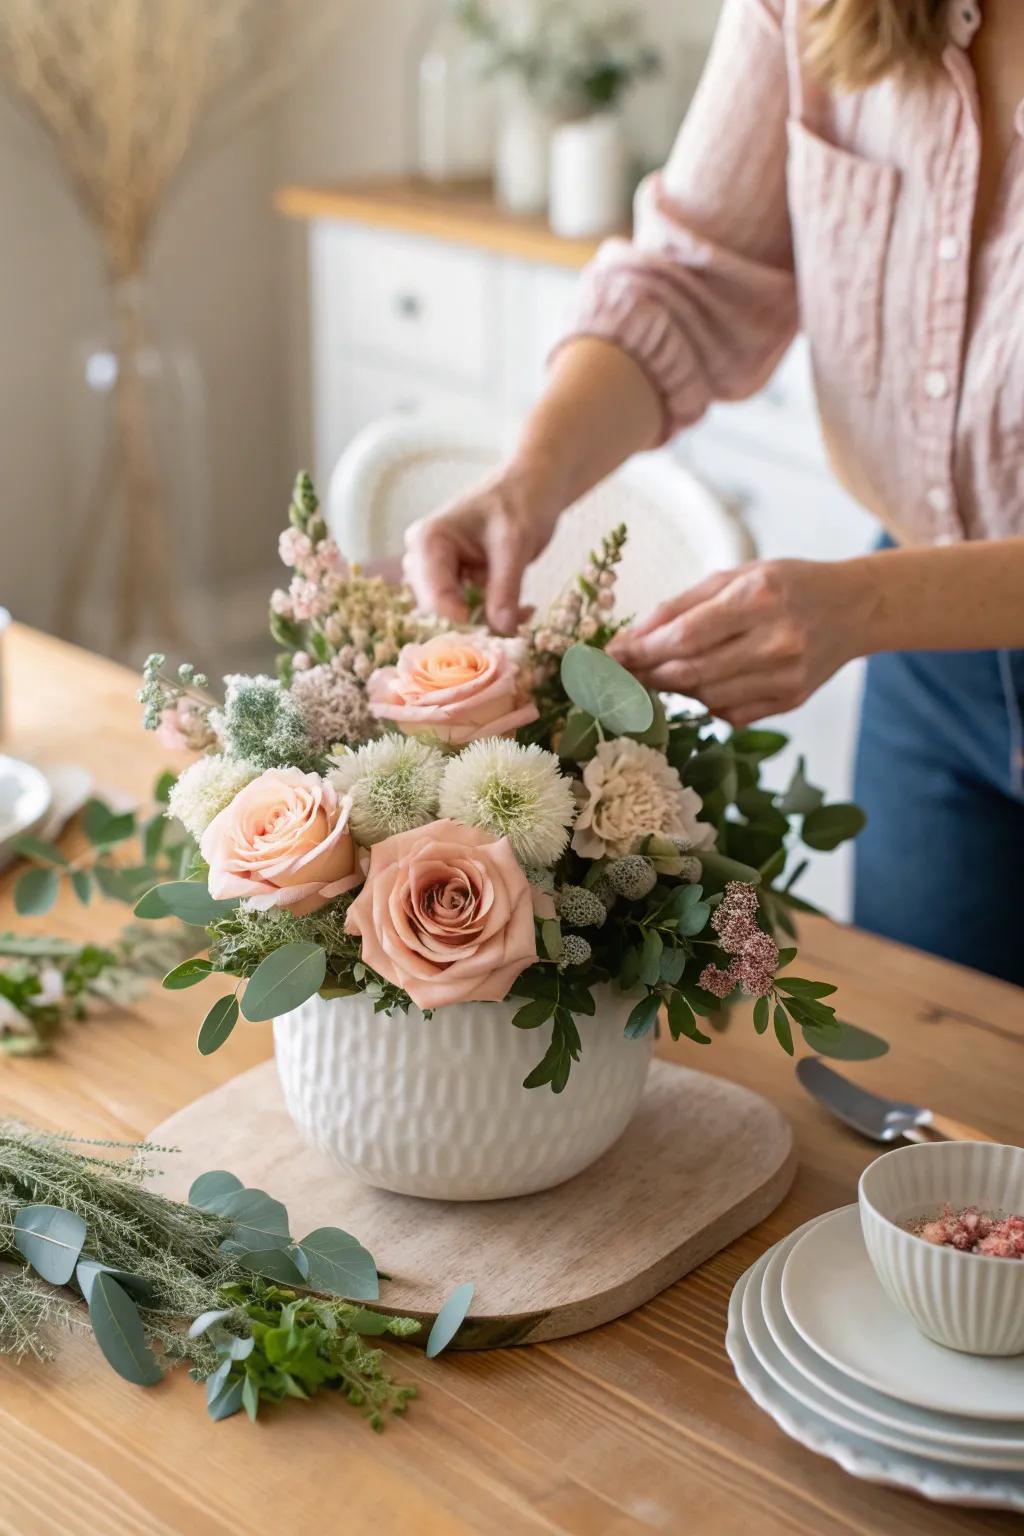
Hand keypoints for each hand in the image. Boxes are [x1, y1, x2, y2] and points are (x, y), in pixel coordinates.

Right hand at [403, 470, 559, 635]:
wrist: (535, 486)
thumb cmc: (520, 501)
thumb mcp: (515, 543)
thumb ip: (505, 587)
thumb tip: (502, 630)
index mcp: (428, 541)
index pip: (433, 594)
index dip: (459, 619)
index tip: (494, 629)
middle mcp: (426, 559)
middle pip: (438, 609)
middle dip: (475, 623)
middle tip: (512, 627)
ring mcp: (442, 572)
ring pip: (456, 615)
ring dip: (488, 622)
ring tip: (523, 614)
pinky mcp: (460, 582)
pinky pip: (471, 611)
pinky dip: (496, 616)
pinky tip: (523, 611)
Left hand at [609, 558, 871, 727]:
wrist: (854, 608)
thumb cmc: (787, 585)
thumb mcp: (737, 575)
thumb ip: (682, 605)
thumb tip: (631, 638)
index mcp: (760, 597)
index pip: (685, 636)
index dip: (641, 651)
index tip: (610, 655)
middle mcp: (776, 641)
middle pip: (691, 671)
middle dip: (648, 673)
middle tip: (620, 672)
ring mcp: (787, 677)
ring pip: (707, 697)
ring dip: (674, 688)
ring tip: (659, 672)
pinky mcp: (791, 702)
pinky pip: (730, 713)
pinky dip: (707, 701)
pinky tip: (704, 682)